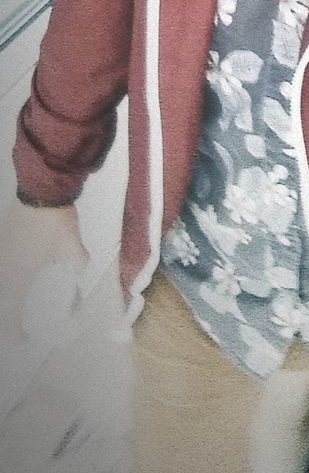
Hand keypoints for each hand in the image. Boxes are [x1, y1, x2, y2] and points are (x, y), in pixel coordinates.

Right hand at [0, 198, 88, 341]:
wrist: (41, 188)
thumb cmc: (54, 221)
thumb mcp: (72, 246)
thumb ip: (77, 263)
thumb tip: (81, 271)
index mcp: (19, 275)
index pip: (10, 312)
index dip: (13, 329)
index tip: (21, 338)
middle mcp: (4, 268)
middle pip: (1, 300)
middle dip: (5, 315)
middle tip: (12, 325)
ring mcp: (1, 252)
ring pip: (0, 283)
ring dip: (4, 297)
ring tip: (12, 304)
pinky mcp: (2, 239)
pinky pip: (1, 266)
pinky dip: (5, 278)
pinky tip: (12, 275)